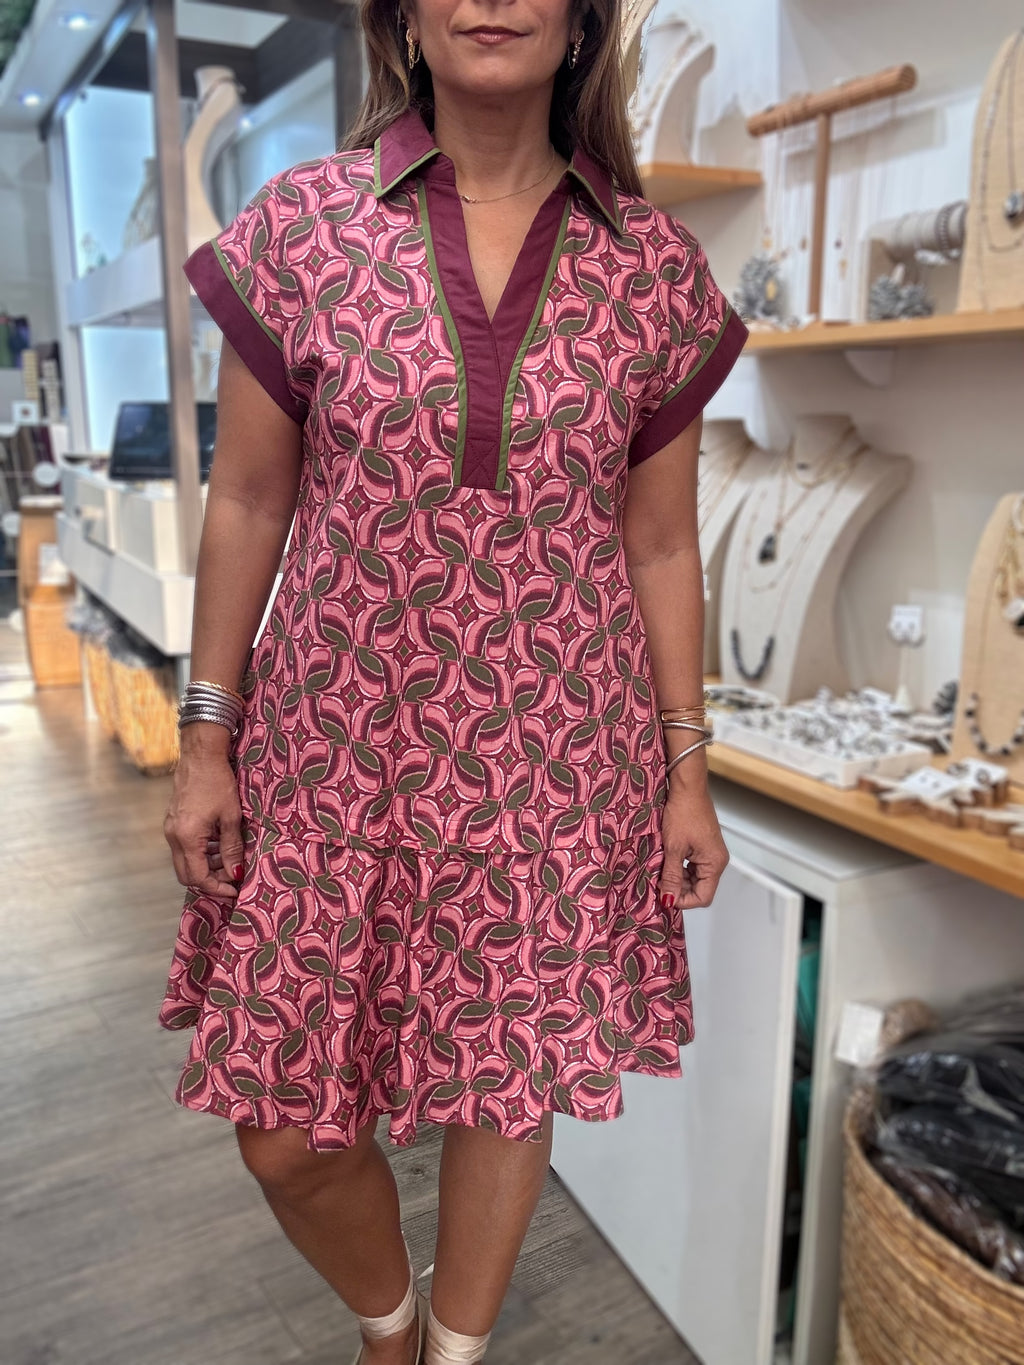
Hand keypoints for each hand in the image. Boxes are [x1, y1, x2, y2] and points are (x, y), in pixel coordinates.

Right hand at [164, 728, 244, 898]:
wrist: (200, 755)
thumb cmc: (218, 782)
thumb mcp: (231, 817)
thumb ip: (232, 848)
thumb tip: (236, 873)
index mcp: (187, 838)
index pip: (198, 877)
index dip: (217, 888)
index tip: (235, 890)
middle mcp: (173, 837)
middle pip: (186, 875)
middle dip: (209, 882)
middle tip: (231, 880)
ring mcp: (170, 829)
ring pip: (184, 862)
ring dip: (205, 867)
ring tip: (228, 861)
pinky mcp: (172, 822)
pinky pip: (183, 848)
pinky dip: (199, 854)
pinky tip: (218, 846)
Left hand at [658, 785, 728, 909]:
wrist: (687, 786)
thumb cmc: (684, 811)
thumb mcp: (674, 848)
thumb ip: (671, 876)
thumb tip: (668, 900)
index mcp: (715, 863)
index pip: (703, 897)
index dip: (682, 900)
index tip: (664, 895)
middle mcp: (716, 860)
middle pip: (699, 889)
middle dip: (678, 889)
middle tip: (658, 883)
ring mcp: (709, 853)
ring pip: (693, 878)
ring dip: (677, 878)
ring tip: (660, 871)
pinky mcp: (702, 846)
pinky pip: (691, 866)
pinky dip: (678, 867)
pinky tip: (665, 862)